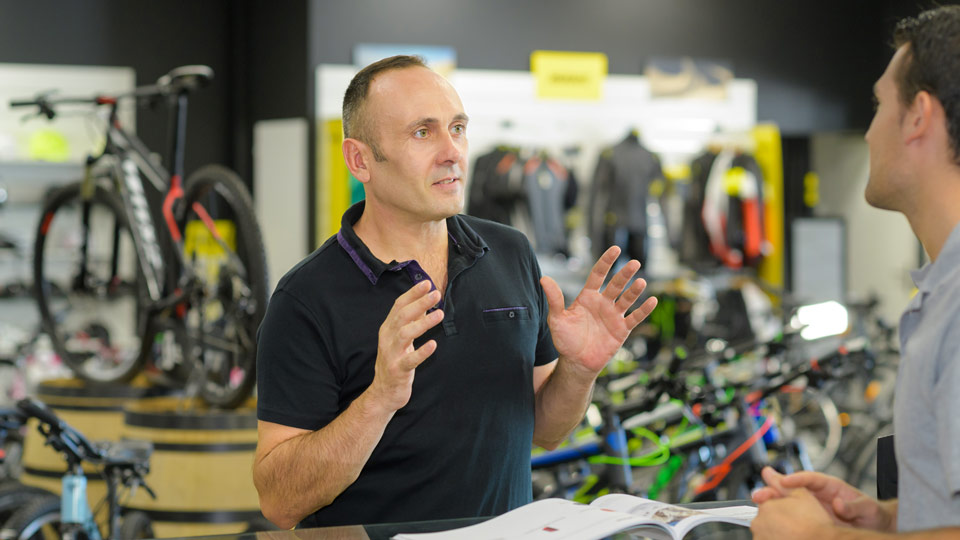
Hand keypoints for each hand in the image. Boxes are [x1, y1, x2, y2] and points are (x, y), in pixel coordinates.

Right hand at [368, 281, 443, 411]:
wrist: (383, 392)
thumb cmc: (395, 362)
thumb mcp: (401, 340)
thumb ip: (411, 322)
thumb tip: (424, 303)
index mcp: (387, 329)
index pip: (399, 306)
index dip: (412, 293)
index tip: (427, 283)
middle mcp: (387, 339)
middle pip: (402, 316)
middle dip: (419, 303)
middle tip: (436, 294)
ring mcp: (391, 354)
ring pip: (405, 334)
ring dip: (423, 323)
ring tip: (439, 314)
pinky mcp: (398, 370)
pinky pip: (410, 360)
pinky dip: (421, 352)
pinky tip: (433, 344)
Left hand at [541, 246, 657, 375]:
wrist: (576, 362)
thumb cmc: (565, 340)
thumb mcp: (557, 318)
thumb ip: (554, 299)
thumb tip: (543, 278)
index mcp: (587, 297)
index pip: (598, 274)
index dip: (606, 262)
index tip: (615, 248)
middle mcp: (603, 303)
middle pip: (616, 284)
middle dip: (624, 274)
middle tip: (633, 263)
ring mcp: (614, 315)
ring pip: (627, 299)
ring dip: (634, 290)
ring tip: (641, 281)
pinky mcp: (622, 329)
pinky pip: (635, 318)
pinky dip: (644, 310)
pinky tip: (652, 301)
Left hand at [751, 487, 834, 539]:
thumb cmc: (815, 522)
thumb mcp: (801, 494)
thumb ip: (780, 481)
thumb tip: (767, 471)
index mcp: (765, 507)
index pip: (765, 501)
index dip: (780, 504)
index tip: (792, 511)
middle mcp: (758, 524)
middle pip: (765, 517)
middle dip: (778, 517)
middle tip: (796, 522)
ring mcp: (762, 539)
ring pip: (767, 531)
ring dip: (778, 530)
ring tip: (796, 532)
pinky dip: (779, 539)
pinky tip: (794, 538)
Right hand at [752, 466, 895, 531]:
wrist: (875, 525)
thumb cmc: (872, 514)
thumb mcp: (867, 509)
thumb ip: (854, 506)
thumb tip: (839, 505)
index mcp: (831, 486)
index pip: (811, 478)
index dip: (797, 478)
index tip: (784, 481)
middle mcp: (819, 494)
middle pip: (794, 486)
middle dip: (776, 486)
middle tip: (762, 489)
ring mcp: (813, 506)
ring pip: (789, 499)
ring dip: (774, 498)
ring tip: (759, 499)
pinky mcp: (811, 517)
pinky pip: (793, 513)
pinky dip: (781, 512)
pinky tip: (770, 516)